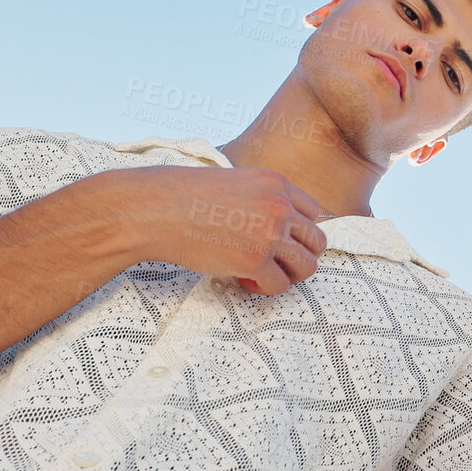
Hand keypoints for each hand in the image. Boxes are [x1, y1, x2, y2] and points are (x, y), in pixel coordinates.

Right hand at [80, 166, 331, 294]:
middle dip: (298, 257)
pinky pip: (279, 285)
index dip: (300, 233)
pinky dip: (264, 288)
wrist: (154, 210)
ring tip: (260, 273)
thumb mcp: (234, 182)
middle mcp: (279, 207)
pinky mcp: (254, 260)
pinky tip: (242, 279)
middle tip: (275, 263)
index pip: (315, 214)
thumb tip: (281, 226)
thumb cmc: (184, 196)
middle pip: (317, 242)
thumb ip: (262, 199)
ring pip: (306, 267)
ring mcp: (269, 234)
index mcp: (276, 183)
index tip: (284, 243)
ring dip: (286, 276)